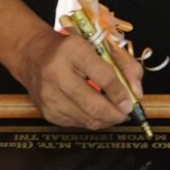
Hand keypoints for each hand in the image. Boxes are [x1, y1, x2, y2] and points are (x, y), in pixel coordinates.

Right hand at [15, 29, 143, 128]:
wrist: (33, 56)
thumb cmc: (69, 49)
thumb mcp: (98, 45)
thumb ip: (124, 64)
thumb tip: (137, 92)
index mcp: (72, 50)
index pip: (103, 76)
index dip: (121, 93)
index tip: (131, 101)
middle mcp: (57, 74)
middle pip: (94, 105)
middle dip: (116, 114)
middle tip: (127, 113)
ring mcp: (50, 96)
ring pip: (88, 120)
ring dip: (107, 119)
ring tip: (114, 112)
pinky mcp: (47, 112)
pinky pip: (78, 124)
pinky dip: (92, 121)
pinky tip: (95, 111)